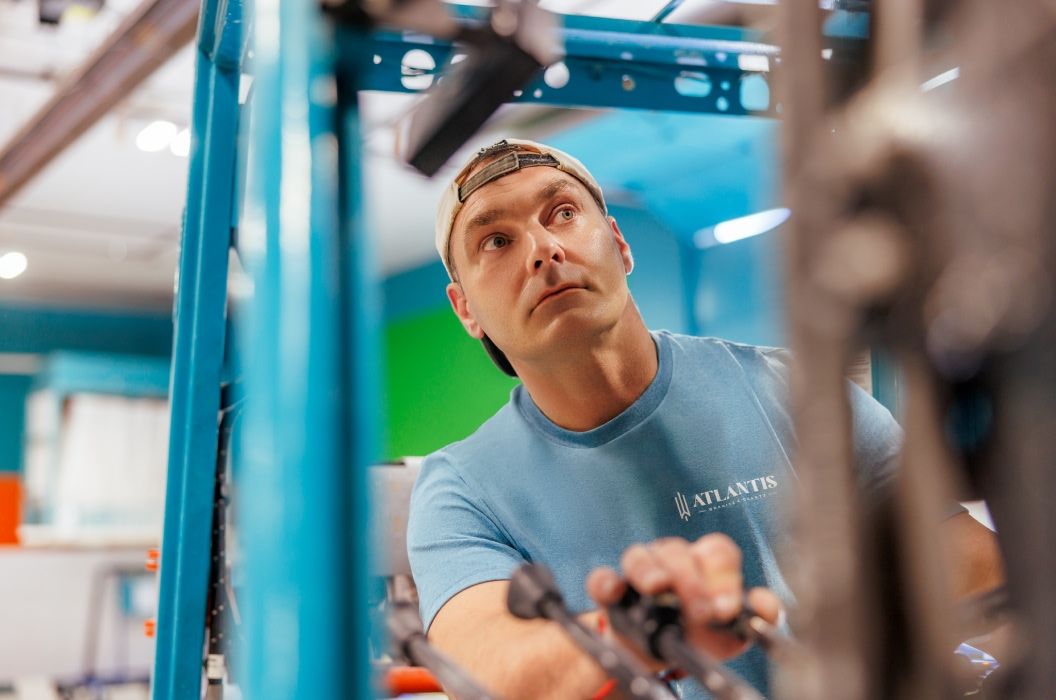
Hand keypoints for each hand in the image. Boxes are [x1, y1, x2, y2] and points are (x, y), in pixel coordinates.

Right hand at [586, 534, 780, 660]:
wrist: (661, 654)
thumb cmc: (702, 632)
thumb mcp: (733, 630)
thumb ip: (758, 616)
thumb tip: (768, 606)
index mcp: (705, 562)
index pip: (717, 551)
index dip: (724, 576)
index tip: (728, 609)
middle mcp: (672, 558)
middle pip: (678, 552)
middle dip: (691, 581)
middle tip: (701, 612)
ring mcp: (639, 570)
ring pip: (639, 556)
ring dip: (649, 570)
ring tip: (658, 588)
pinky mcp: (612, 589)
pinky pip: (603, 578)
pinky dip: (606, 582)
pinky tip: (615, 592)